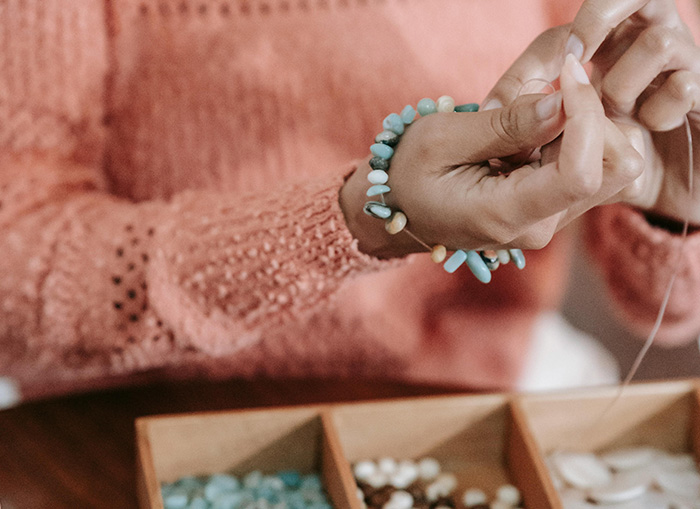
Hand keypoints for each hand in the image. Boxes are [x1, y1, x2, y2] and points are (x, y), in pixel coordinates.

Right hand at [340, 56, 641, 258]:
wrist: (401, 210)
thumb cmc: (409, 176)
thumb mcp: (440, 139)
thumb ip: (503, 125)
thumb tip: (561, 103)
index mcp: (506, 215)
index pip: (582, 173)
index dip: (587, 117)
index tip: (566, 76)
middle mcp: (539, 227)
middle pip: (613, 168)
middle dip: (594, 118)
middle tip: (551, 90)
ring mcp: (551, 220)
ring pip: (612, 165)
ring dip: (587, 126)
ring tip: (536, 114)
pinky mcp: (555, 208)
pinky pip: (593, 167)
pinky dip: (578, 137)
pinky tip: (538, 129)